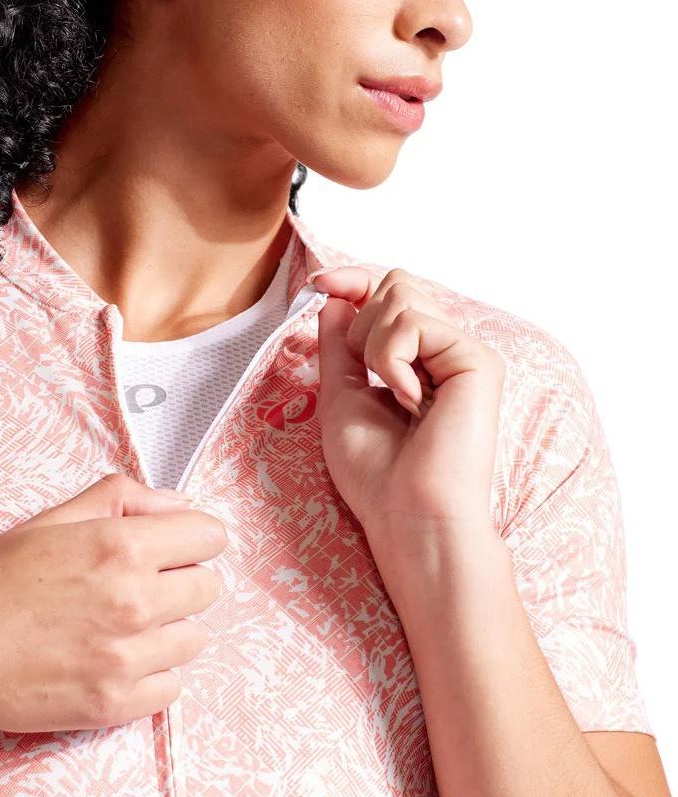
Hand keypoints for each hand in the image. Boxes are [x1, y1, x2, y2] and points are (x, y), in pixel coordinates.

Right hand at [0, 473, 227, 744]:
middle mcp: (135, 601)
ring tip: (120, 628)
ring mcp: (128, 659)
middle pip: (208, 588)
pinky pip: (173, 686)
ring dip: (168, 630)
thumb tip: (178, 505)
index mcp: (121, 546)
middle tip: (137, 587)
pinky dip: (152, 675)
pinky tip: (113, 662)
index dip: (191, 538)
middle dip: (180, 581)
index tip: (173, 547)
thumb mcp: (46, 521)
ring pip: (194, 638)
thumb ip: (121, 501)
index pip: (210, 536)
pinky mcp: (117, 705)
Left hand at [313, 266, 504, 537]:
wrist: (408, 515)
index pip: (389, 295)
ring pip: (402, 296)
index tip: (319, 282)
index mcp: (418, 361)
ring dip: (374, 345)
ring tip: (392, 395)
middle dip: (361, 325)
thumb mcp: (341, 397)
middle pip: (396, 286)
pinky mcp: (477, 359)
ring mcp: (464, 353)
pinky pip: (415, 324)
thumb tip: (335, 296)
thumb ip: (339, 345)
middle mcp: (445, 352)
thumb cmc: (377, 474)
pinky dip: (393, 360)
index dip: (354, 280)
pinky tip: (410, 400)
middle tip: (368, 377)